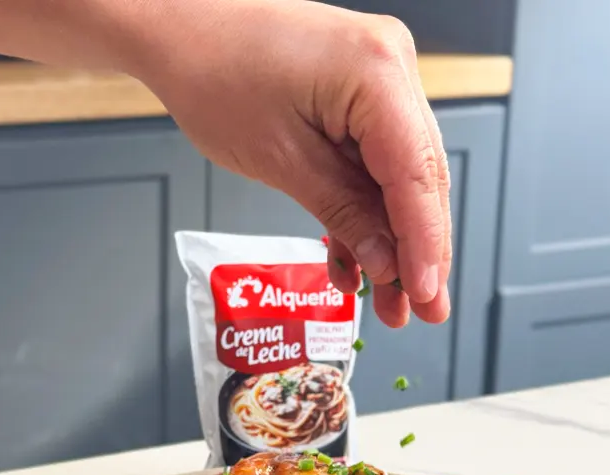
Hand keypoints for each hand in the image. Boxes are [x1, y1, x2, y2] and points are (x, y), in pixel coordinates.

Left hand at [128, 0, 450, 327]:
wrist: (181, 27)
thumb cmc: (215, 73)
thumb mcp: (282, 160)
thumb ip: (343, 213)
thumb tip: (386, 263)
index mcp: (377, 74)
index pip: (416, 176)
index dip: (424, 245)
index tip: (427, 296)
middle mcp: (391, 68)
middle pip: (419, 179)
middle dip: (418, 252)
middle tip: (424, 310)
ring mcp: (378, 80)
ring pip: (401, 178)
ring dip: (393, 242)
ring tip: (393, 302)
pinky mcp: (359, 96)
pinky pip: (374, 164)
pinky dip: (365, 213)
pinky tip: (359, 264)